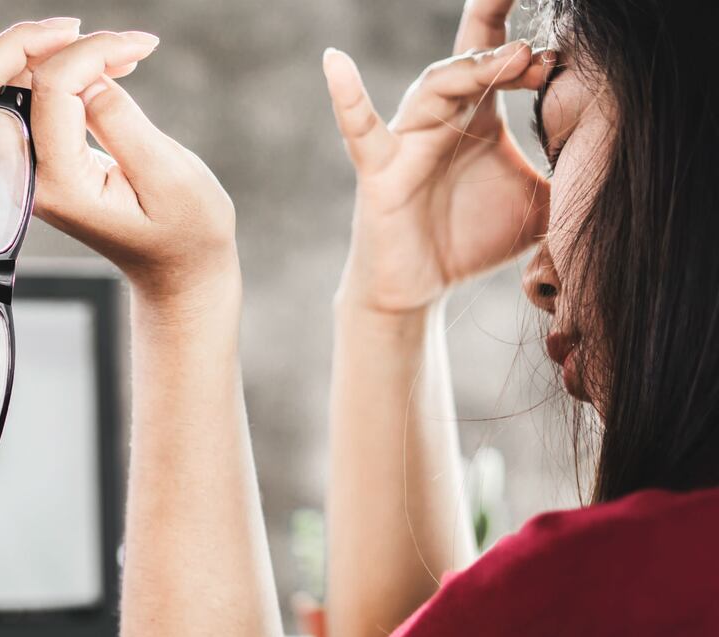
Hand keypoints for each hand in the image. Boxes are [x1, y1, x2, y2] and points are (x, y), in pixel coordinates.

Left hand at [0, 20, 237, 304]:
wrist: (176, 269)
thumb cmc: (183, 231)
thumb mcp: (168, 175)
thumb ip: (120, 121)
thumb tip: (85, 77)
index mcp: (60, 186)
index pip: (48, 90)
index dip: (92, 52)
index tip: (140, 45)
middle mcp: (29, 178)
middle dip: (23, 43)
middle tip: (80, 28)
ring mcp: (26, 170)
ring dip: (41, 51)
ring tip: (111, 50)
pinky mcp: (38, 160)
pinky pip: (21, 99)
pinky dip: (53, 68)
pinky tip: (103, 67)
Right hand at [323, 0, 553, 314]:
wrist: (421, 287)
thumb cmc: (473, 240)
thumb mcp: (540, 205)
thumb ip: (572, 176)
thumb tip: (623, 162)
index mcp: (480, 113)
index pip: (504, 54)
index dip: (532, 43)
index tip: (567, 47)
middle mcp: (443, 114)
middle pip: (470, 54)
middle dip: (500, 27)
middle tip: (538, 28)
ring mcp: (408, 137)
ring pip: (435, 86)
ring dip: (472, 69)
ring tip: (513, 58)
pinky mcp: (380, 169)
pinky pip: (361, 129)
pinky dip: (346, 96)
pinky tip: (334, 61)